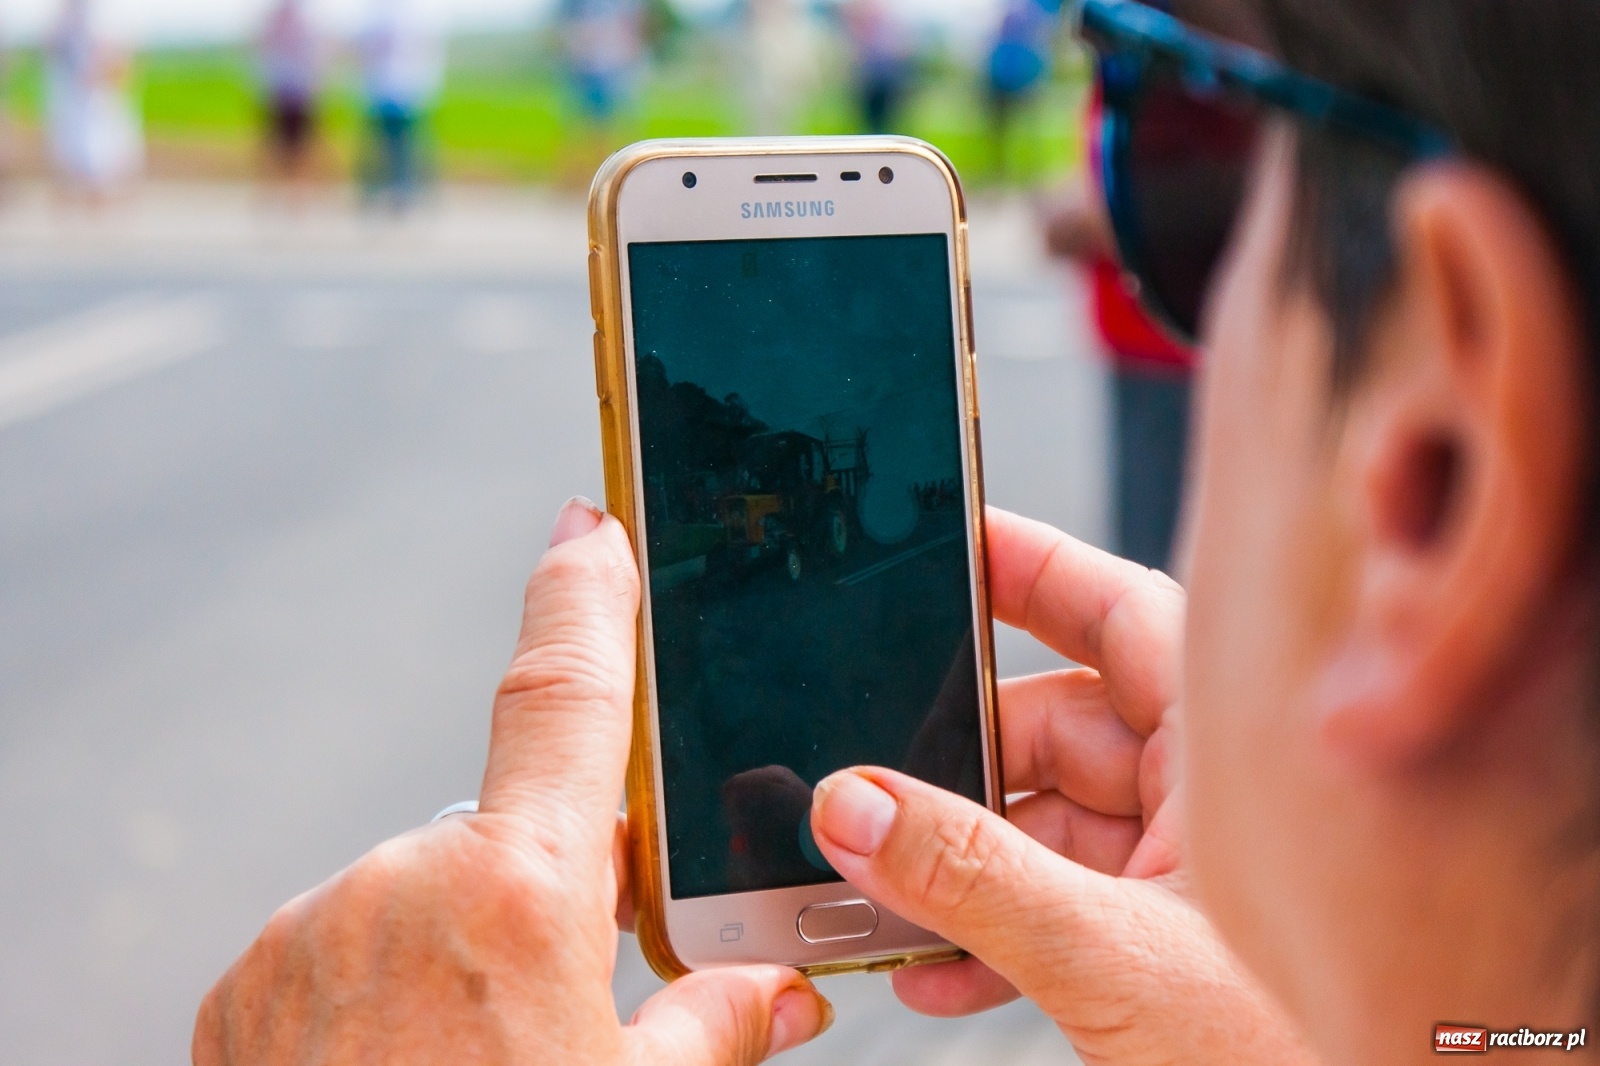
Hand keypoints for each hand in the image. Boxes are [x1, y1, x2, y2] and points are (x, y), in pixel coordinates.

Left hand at [194, 498, 831, 1065]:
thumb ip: (716, 1028)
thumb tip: (783, 990)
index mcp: (516, 896)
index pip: (564, 694)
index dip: (586, 593)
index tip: (589, 525)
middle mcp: (397, 884)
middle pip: (505, 836)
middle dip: (548, 890)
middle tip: (565, 999)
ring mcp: (308, 932)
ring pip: (423, 895)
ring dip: (462, 949)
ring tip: (474, 1059)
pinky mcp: (247, 985)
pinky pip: (346, 943)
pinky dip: (386, 984)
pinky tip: (409, 1063)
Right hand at [811, 508, 1313, 1065]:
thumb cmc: (1312, 1058)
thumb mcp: (1116, 956)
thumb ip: (973, 880)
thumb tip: (855, 807)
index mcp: (1231, 759)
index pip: (1121, 616)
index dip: (1032, 567)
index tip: (948, 543)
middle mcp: (1205, 801)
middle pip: (1051, 731)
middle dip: (952, 764)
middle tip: (867, 782)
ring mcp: (1178, 875)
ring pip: (1039, 826)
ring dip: (954, 864)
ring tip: (881, 890)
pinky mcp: (1155, 945)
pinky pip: (1048, 906)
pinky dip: (983, 932)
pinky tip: (931, 965)